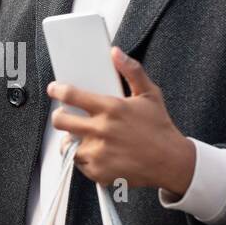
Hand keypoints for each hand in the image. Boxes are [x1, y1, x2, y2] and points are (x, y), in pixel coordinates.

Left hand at [48, 48, 194, 191]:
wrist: (171, 162)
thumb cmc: (159, 128)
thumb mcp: (150, 94)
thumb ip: (132, 70)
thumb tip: (115, 52)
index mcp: (111, 108)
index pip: (71, 95)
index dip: (58, 90)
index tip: (54, 89)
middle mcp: (102, 130)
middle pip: (60, 121)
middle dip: (59, 117)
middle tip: (64, 116)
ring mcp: (98, 153)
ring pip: (68, 144)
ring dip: (73, 140)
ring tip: (86, 137)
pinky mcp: (98, 172)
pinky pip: (79, 163)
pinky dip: (84, 158)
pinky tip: (98, 153)